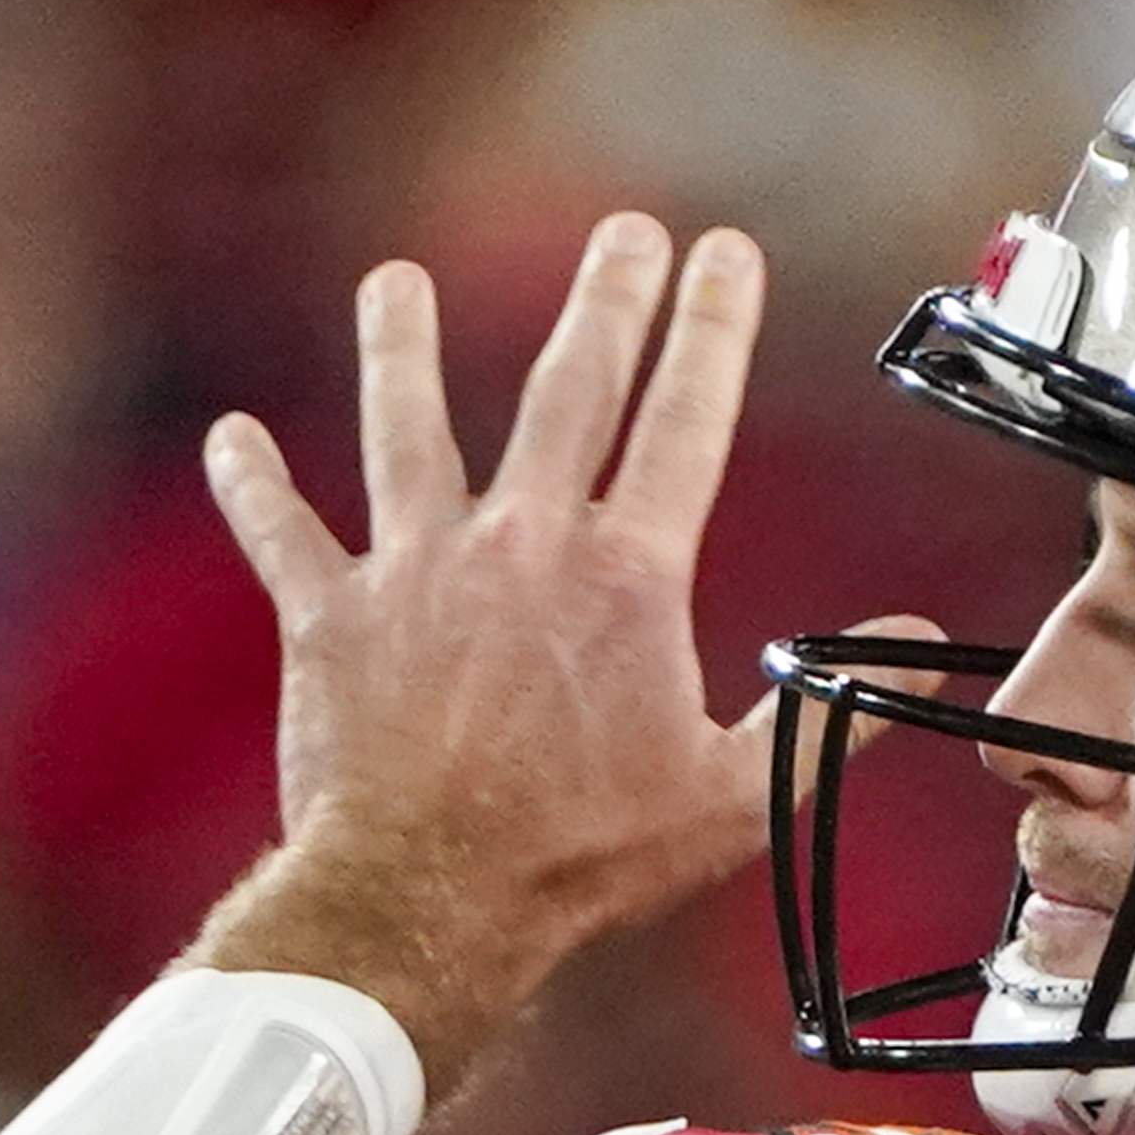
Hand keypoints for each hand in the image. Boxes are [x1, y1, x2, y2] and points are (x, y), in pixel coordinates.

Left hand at [194, 213, 782, 1080]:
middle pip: (566, 388)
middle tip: (622, 232)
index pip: (685, 421)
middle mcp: (521, 543)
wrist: (429, 902)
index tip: (725, 253)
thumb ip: (822, 714)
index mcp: (625, 577)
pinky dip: (255, 486)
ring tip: (393, 284)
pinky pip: (284, 535)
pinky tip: (231, 437)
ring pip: (406, 430)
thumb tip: (903, 643)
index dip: (712, 329)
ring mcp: (416, 571)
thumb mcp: (732, 798)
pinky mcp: (329, 618)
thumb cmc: (580, 859)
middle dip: (603, 300)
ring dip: (399, 348)